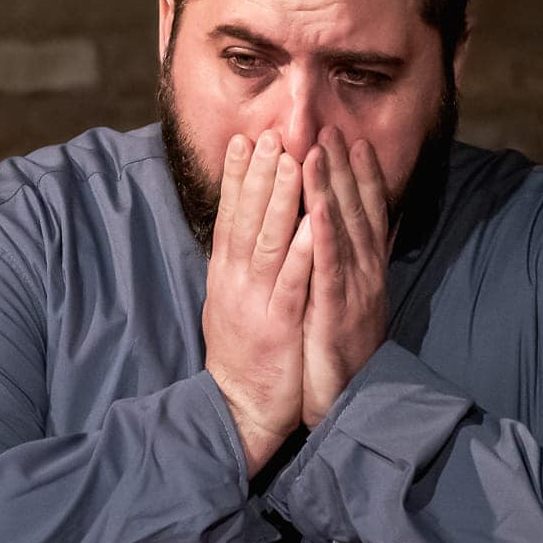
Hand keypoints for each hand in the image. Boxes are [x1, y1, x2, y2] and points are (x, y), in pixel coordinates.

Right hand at [202, 130, 313, 473]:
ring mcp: (257, 301)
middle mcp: (236, 281)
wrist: (239, 408)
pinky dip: (304, 252)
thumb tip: (243, 226)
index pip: (230, 215)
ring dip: (282, 201)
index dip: (237, 176)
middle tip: (271, 133)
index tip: (246, 139)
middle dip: (260, 173)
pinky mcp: (279, 325)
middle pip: (247, 218)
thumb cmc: (242, 352)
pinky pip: (293, 283)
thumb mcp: (232, 301)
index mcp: (226, 273)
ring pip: (268, 242)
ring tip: (293, 161)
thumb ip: (238, 263)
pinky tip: (315, 224)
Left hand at [302, 128, 389, 428]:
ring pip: (345, 230)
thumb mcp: (347, 303)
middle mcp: (367, 274)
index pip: (367, 213)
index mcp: (366, 271)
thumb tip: (344, 239)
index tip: (353, 138)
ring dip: (333, 187)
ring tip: (320, 149)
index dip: (363, 175)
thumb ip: (347, 269)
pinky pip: (329, 268)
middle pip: (357, 210)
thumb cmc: (340, 354)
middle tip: (331, 126)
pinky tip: (315, 207)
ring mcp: (355, 291)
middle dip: (344, 166)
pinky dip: (324, 234)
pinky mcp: (336, 312)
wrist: (346, 403)